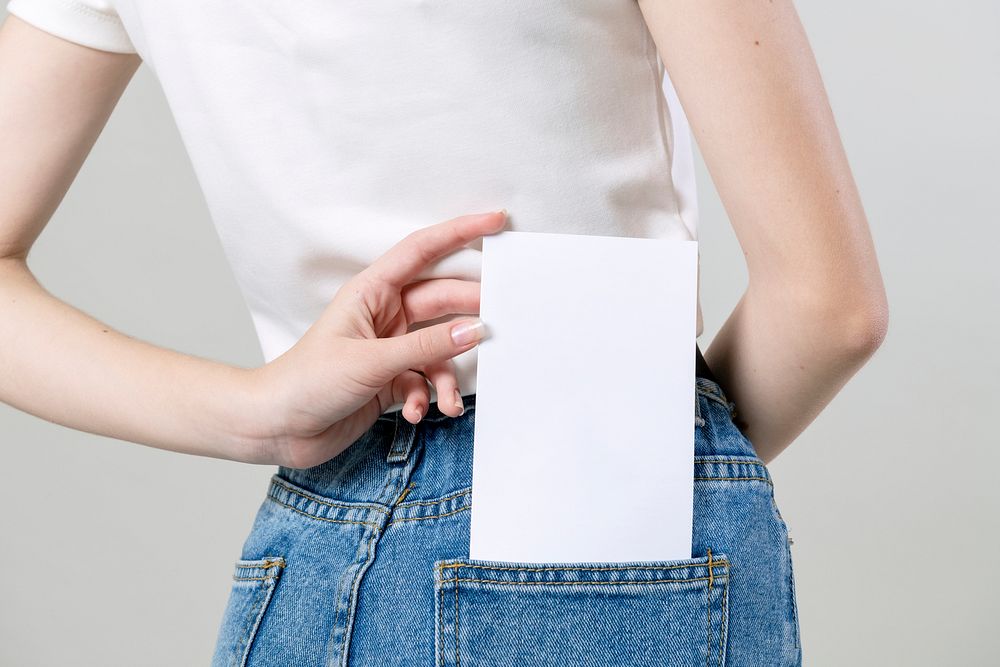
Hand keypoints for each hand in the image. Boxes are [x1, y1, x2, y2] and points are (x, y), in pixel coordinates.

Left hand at [246, 210, 505, 468]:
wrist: (276, 428)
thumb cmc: (306, 382)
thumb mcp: (371, 362)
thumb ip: (427, 347)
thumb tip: (475, 330)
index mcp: (372, 292)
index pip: (422, 251)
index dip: (460, 232)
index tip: (496, 221)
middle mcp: (384, 315)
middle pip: (441, 302)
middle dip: (469, 318)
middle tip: (501, 327)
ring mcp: (389, 348)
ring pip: (439, 349)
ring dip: (446, 376)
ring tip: (448, 401)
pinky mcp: (391, 379)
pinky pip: (426, 379)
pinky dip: (428, 397)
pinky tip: (417, 413)